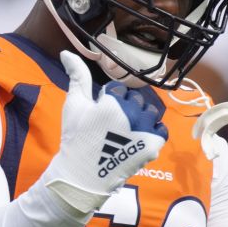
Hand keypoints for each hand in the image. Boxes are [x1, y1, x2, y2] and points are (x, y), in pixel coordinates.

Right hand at [41, 51, 167, 214]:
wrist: (84, 175)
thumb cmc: (76, 138)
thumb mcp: (74, 104)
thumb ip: (77, 76)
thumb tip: (66, 51)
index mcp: (114, 101)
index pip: (119, 89)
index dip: (109, 100)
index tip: (100, 115)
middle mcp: (133, 113)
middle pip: (136, 99)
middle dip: (126, 107)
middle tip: (112, 125)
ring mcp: (145, 130)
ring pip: (150, 111)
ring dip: (141, 117)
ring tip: (126, 131)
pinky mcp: (153, 146)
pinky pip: (161, 129)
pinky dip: (152, 131)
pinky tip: (138, 138)